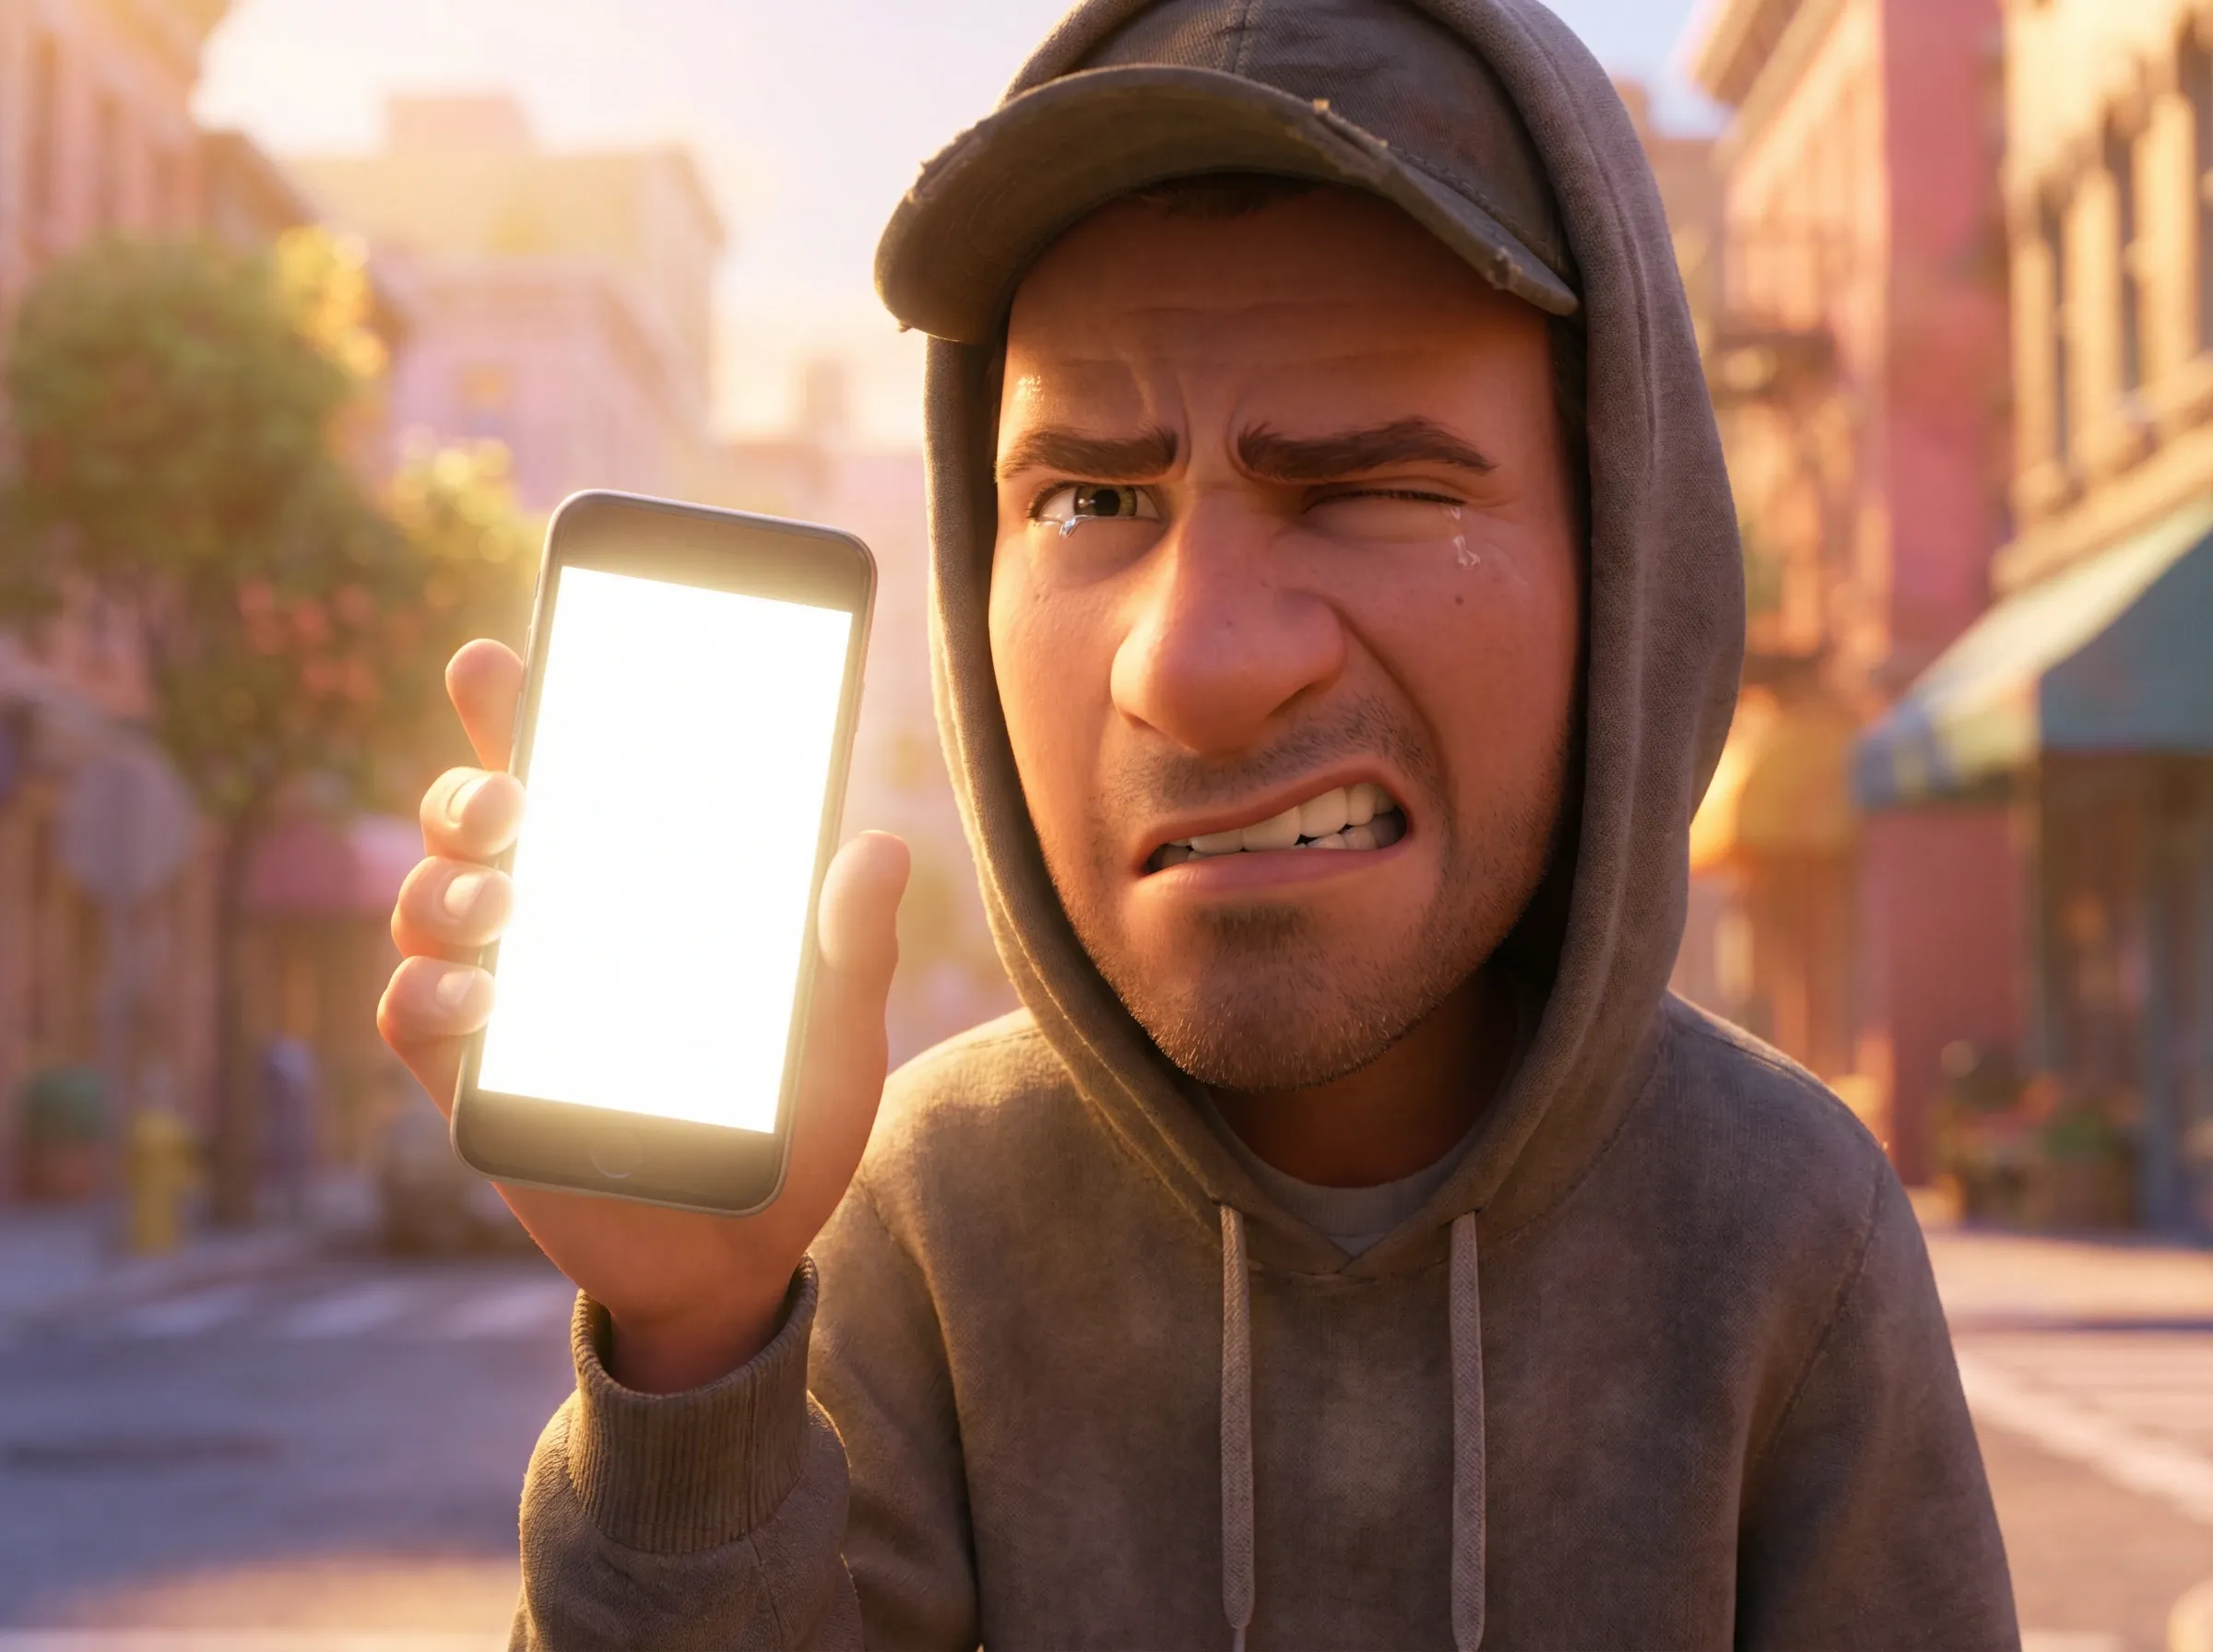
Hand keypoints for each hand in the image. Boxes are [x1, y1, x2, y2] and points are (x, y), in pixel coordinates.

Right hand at [377, 639, 908, 1393]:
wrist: (744, 1253)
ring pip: (427, 903)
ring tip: (505, 897)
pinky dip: (431, 990)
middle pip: (473, 822)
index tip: (498, 658)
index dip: (521, 711)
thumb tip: (878, 849)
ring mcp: (507, 1001)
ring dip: (446, 885)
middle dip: (472, 789)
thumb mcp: (838, 1031)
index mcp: (639, 886)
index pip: (568, 775)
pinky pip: (415, 1017)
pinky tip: (478, 991)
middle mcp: (557, 925)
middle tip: (516, 799)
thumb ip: (853, 946)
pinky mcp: (475, 1084)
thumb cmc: (790, 1121)